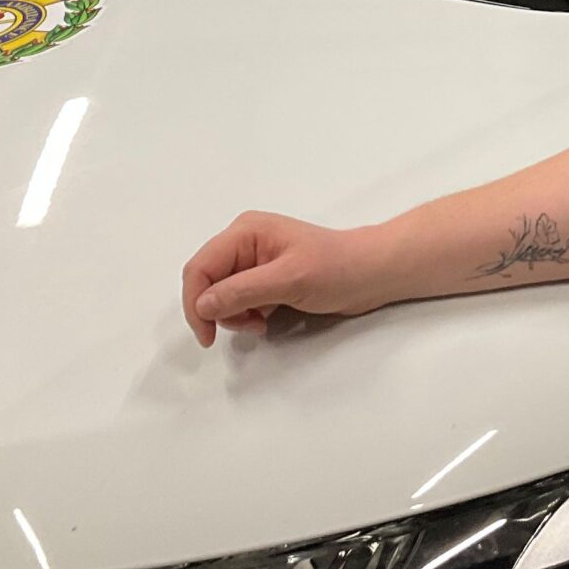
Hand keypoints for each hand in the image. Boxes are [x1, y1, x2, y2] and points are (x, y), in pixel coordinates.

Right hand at [181, 212, 391, 346]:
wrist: (372, 274)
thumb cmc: (337, 270)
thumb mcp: (289, 280)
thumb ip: (242, 291)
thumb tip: (202, 305)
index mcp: (246, 231)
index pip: (200, 267)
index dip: (195, 303)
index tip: (208, 337)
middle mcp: (244, 241)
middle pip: (207, 281)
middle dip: (217, 310)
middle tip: (247, 328)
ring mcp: (254, 260)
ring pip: (220, 294)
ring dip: (234, 315)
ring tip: (261, 323)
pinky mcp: (265, 277)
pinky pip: (238, 300)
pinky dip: (246, 315)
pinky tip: (266, 319)